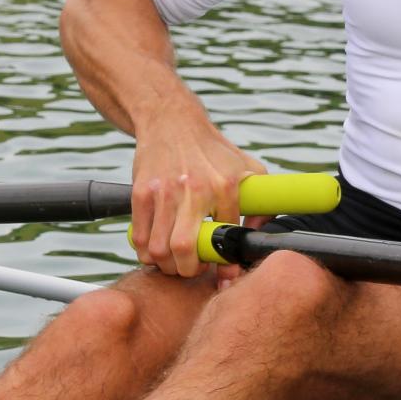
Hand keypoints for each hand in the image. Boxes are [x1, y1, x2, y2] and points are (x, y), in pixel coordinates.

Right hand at [128, 110, 263, 280]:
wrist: (172, 121)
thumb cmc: (213, 150)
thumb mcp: (247, 168)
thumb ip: (261, 203)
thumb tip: (260, 239)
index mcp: (225, 186)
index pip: (226, 239)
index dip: (224, 266)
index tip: (224, 278)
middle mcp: (195, 189)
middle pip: (185, 248)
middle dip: (188, 270)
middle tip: (192, 268)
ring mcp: (165, 191)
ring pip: (158, 248)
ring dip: (166, 264)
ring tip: (174, 261)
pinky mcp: (142, 192)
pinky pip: (139, 237)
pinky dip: (145, 253)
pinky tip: (155, 250)